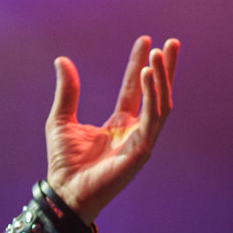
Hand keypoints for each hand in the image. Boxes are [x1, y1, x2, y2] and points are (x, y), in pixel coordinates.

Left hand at [44, 36, 176, 224]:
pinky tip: (147, 76)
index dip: (140, 65)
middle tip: (171, 43)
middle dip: (165, 69)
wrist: (64, 192)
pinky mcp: (142, 151)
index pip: (135, 89)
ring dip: (161, 79)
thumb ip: (68, 91)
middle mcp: (134, 131)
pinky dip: (153, 96)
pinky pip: (153, 119)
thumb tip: (62, 60)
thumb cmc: (64, 164)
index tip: (146, 41)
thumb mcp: (61, 119)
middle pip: (156, 94)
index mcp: (119, 124)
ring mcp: (141, 141)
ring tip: (157, 55)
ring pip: (160, 104)